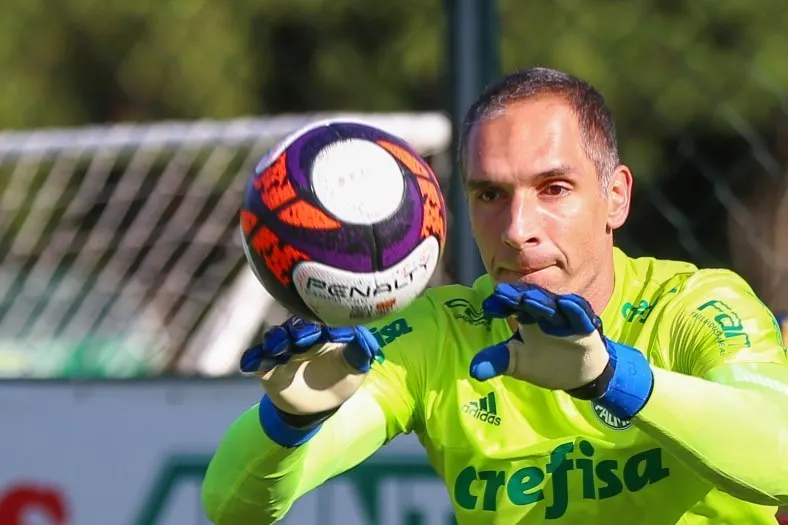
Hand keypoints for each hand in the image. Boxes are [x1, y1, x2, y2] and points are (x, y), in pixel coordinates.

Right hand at [241, 316, 380, 414]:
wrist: (318, 406)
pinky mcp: (267, 367)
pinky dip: (252, 359)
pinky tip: (249, 364)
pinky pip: (256, 359)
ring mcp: (283, 351)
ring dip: (275, 341)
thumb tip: (363, 336)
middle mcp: (302, 337)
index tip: (331, 333)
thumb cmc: (340, 379)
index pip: (323, 322)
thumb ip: (360, 350)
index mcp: (324, 333)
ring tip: (277, 349)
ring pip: (275, 339)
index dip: (325, 325)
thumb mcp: (356, 368)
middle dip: (297, 331)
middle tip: (301, 339)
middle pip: (295, 326)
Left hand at [469, 283, 611, 392]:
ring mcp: (564, 318)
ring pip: (553, 305)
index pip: (511, 305)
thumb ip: (497, 361)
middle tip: (503, 292)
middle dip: (517, 296)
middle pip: (530, 300)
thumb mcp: (518, 363)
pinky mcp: (584, 327)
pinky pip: (579, 316)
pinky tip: (566, 303)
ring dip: (541, 301)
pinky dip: (574, 309)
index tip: (488, 306)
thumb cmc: (545, 361)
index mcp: (526, 317)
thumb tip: (474, 371)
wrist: (579, 374)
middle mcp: (544, 313)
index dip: (500, 303)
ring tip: (528, 298)